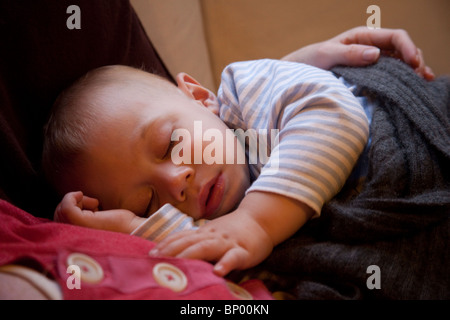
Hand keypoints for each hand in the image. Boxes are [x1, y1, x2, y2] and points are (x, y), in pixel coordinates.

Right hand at [54, 191, 143, 233]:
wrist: (134, 228)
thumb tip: (73, 205)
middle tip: (94, 205)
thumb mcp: (99, 222)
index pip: (58, 225)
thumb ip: (84, 219)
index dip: (69, 211)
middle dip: (73, 205)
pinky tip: (94, 201)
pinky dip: (74, 197)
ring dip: (76, 202)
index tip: (90, 208)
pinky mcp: (82, 222)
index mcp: (77, 241)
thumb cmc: (121, 226)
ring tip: (95, 205)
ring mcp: (76, 231)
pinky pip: (67, 206)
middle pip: (58, 216)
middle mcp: (73, 238)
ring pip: (61, 210)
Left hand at [150, 209, 273, 276]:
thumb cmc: (234, 231)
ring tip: (177, 265)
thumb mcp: (213, 233)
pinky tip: (218, 272)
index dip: (166, 244)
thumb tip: (175, 253)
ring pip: (207, 247)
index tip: (150, 252)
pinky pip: (234, 257)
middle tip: (155, 259)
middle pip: (189, 242)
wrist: (260, 220)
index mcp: (204, 233)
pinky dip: (226, 263)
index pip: (182, 237)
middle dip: (171, 250)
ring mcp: (227, 242)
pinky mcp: (244, 251)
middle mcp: (212, 235)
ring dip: (190, 255)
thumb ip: (197, 241)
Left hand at [282, 26, 434, 79]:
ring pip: (399, 64)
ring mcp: (371, 62)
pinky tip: (410, 88)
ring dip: (412, 72)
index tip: (413, 63)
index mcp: (362, 36)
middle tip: (420, 77)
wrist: (297, 75)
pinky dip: (401, 81)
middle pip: (402, 50)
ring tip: (421, 83)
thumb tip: (376, 55)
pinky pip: (389, 76)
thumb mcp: (327, 54)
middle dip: (414, 61)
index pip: (394, 37)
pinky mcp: (368, 77)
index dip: (407, 48)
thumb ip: (349, 53)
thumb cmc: (309, 61)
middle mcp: (370, 47)